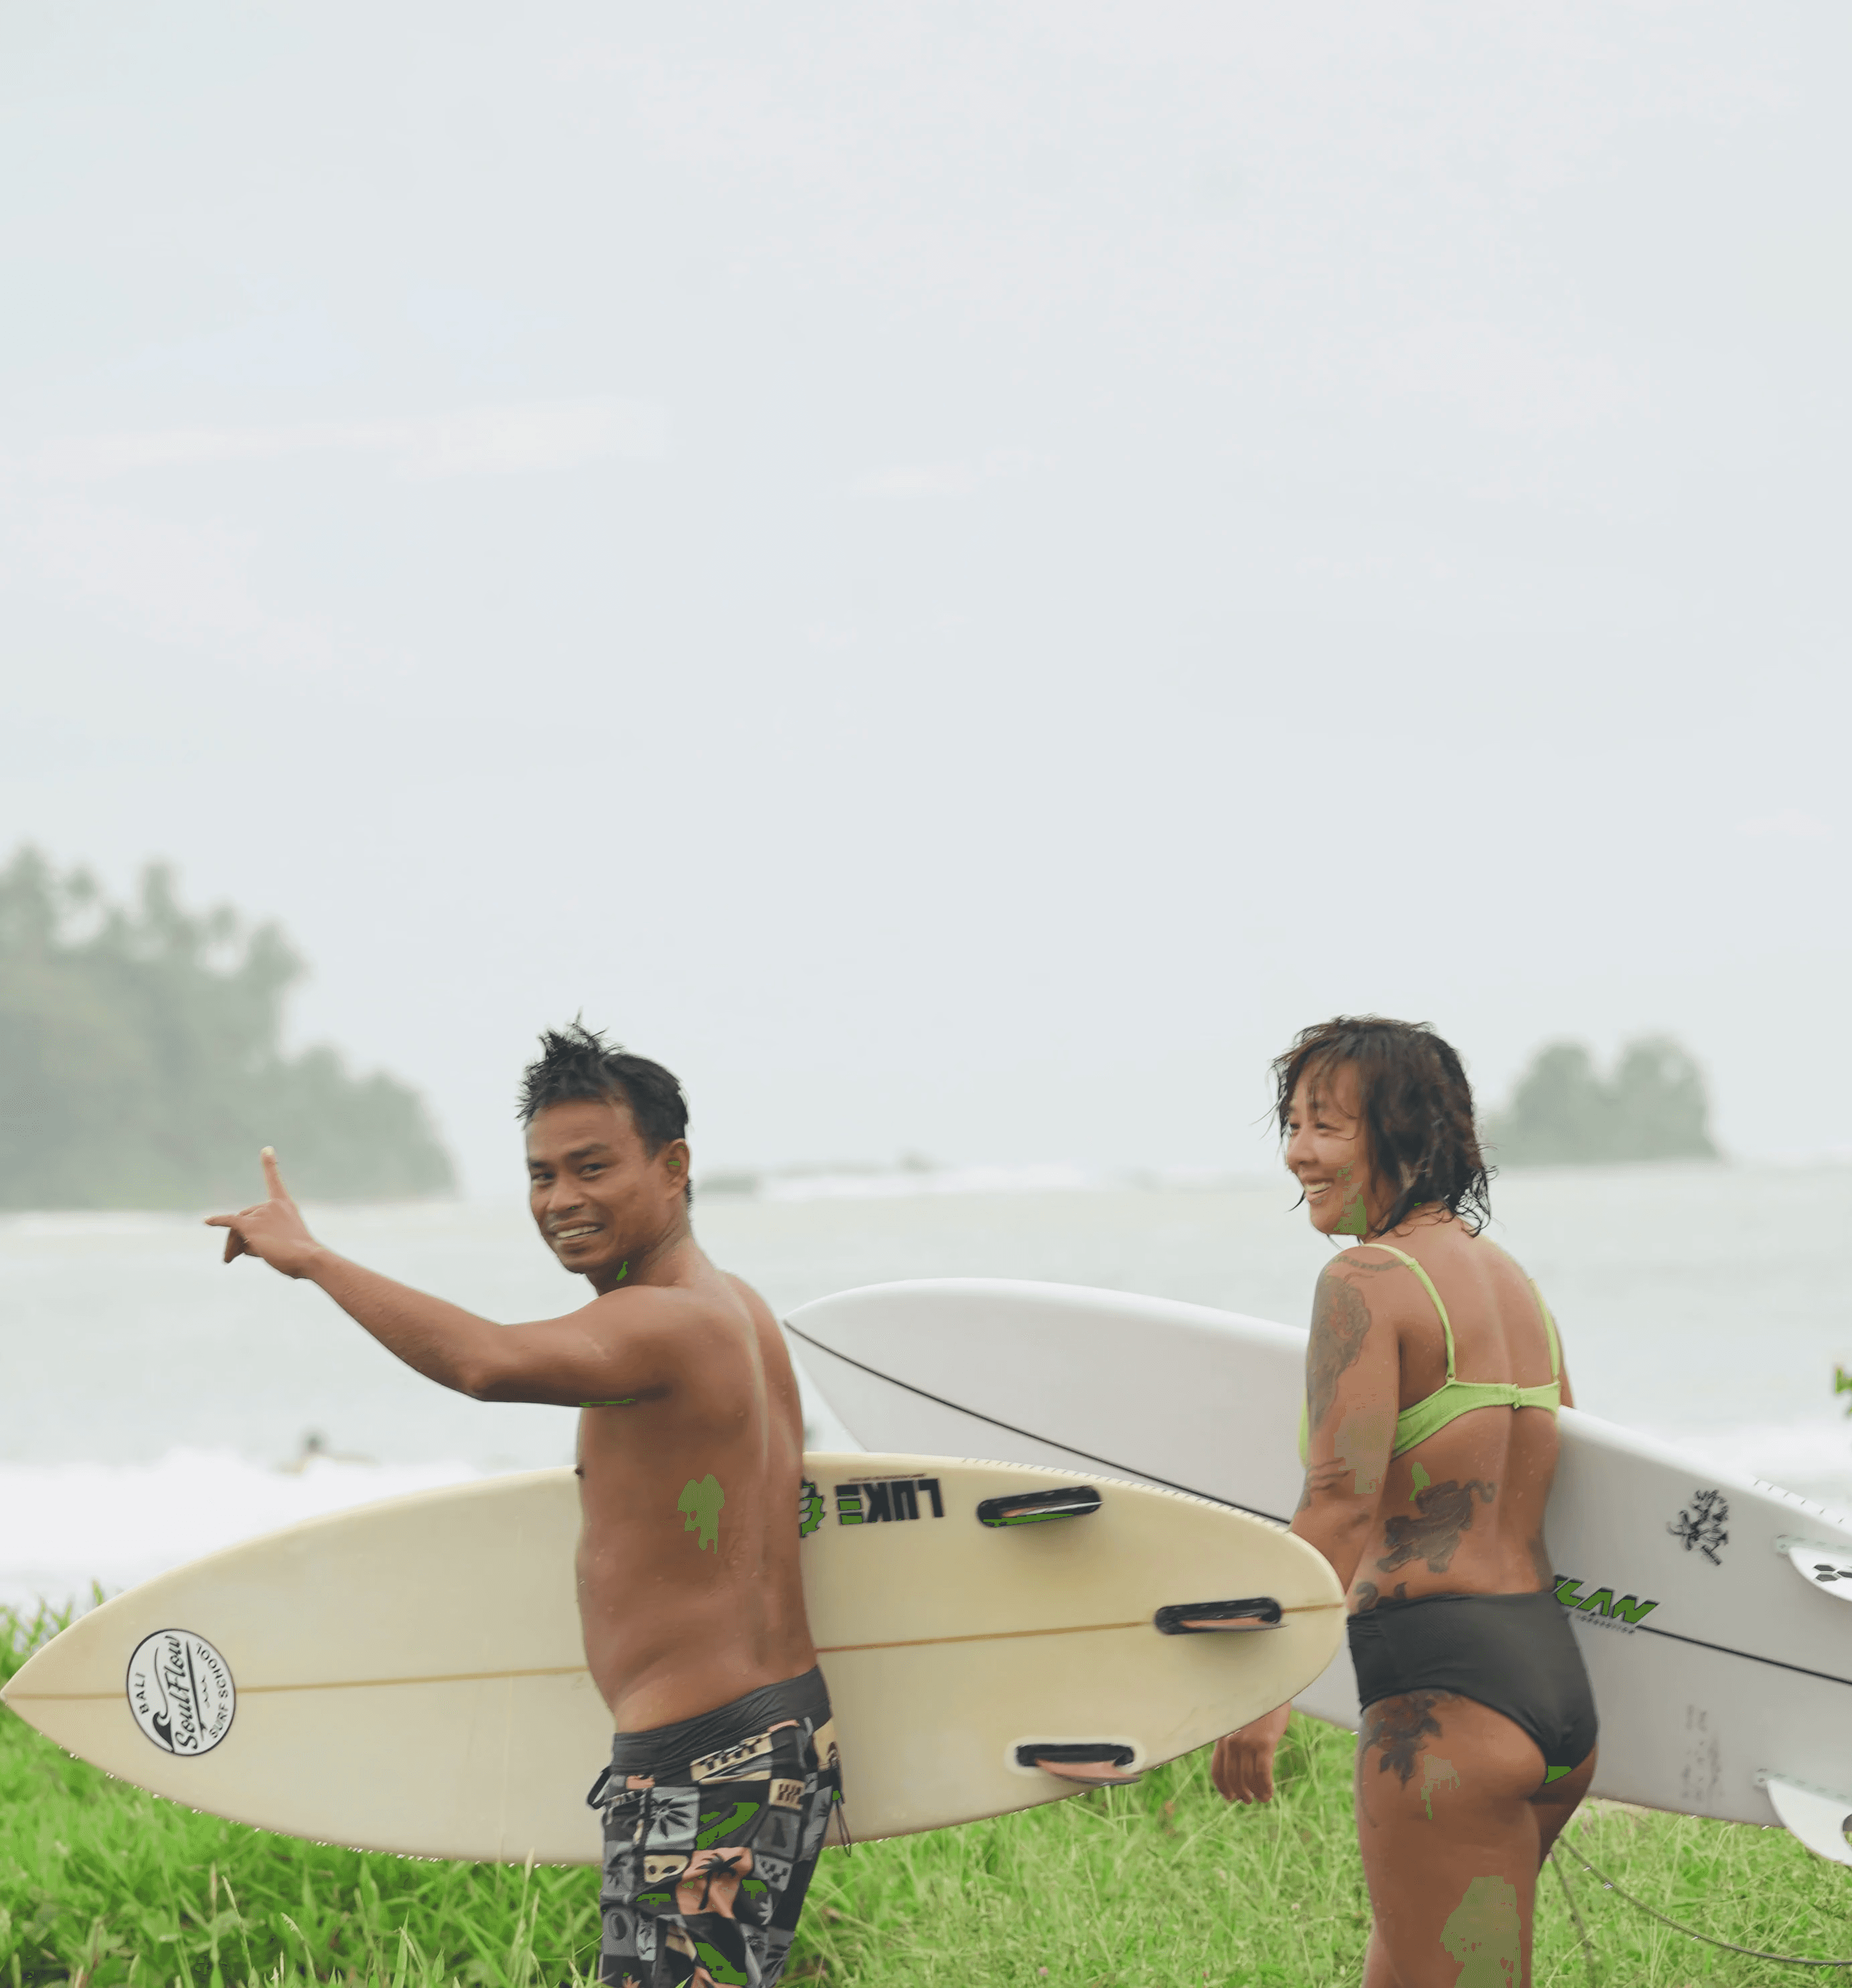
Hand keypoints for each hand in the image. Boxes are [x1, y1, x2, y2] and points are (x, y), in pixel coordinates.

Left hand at [205, 1148, 322, 1277]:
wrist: (307, 1257)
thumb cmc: (299, 1255)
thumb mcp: (283, 1242)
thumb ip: (262, 1236)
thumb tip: (241, 1241)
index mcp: (285, 1205)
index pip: (275, 1181)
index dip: (270, 1164)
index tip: (266, 1149)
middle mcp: (272, 1204)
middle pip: (245, 1218)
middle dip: (238, 1238)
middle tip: (231, 1259)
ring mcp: (261, 1213)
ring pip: (237, 1228)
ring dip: (232, 1245)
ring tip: (229, 1260)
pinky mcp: (250, 1224)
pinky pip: (229, 1222)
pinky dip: (217, 1221)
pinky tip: (207, 1221)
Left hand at [1211, 1703, 1291, 1803]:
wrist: (1271, 1692)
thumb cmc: (1257, 1710)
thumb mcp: (1240, 1725)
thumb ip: (1234, 1742)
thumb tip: (1235, 1768)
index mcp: (1224, 1737)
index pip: (1217, 1770)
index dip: (1222, 1787)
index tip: (1230, 1797)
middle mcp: (1232, 1741)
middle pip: (1233, 1778)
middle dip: (1240, 1793)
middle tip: (1247, 1800)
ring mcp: (1248, 1743)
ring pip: (1249, 1779)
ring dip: (1256, 1793)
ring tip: (1262, 1798)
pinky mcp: (1264, 1744)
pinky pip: (1263, 1774)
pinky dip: (1266, 1787)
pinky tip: (1269, 1793)